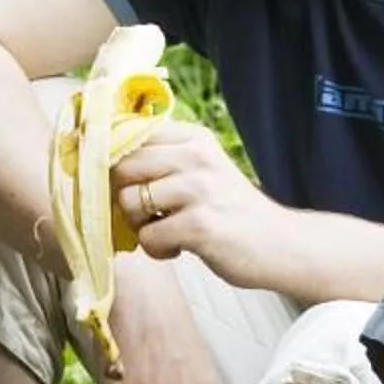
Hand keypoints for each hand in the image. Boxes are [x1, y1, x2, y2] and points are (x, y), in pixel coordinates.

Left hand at [109, 120, 288, 288]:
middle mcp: (196, 156)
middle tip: (145, 215)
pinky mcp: (199, 225)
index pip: (131, 134)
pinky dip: (157, 249)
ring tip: (167, 232)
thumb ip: (165, 160)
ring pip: (129, 202)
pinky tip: (180, 249)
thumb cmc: (232, 212)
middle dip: (123, 196)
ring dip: (140, 226)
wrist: (280, 245)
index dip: (113, 161)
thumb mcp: (204, 170)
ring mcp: (199, 189)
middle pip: (122, 166)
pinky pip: (148, 236)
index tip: (124, 184)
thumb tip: (103, 161)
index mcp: (195, 138)